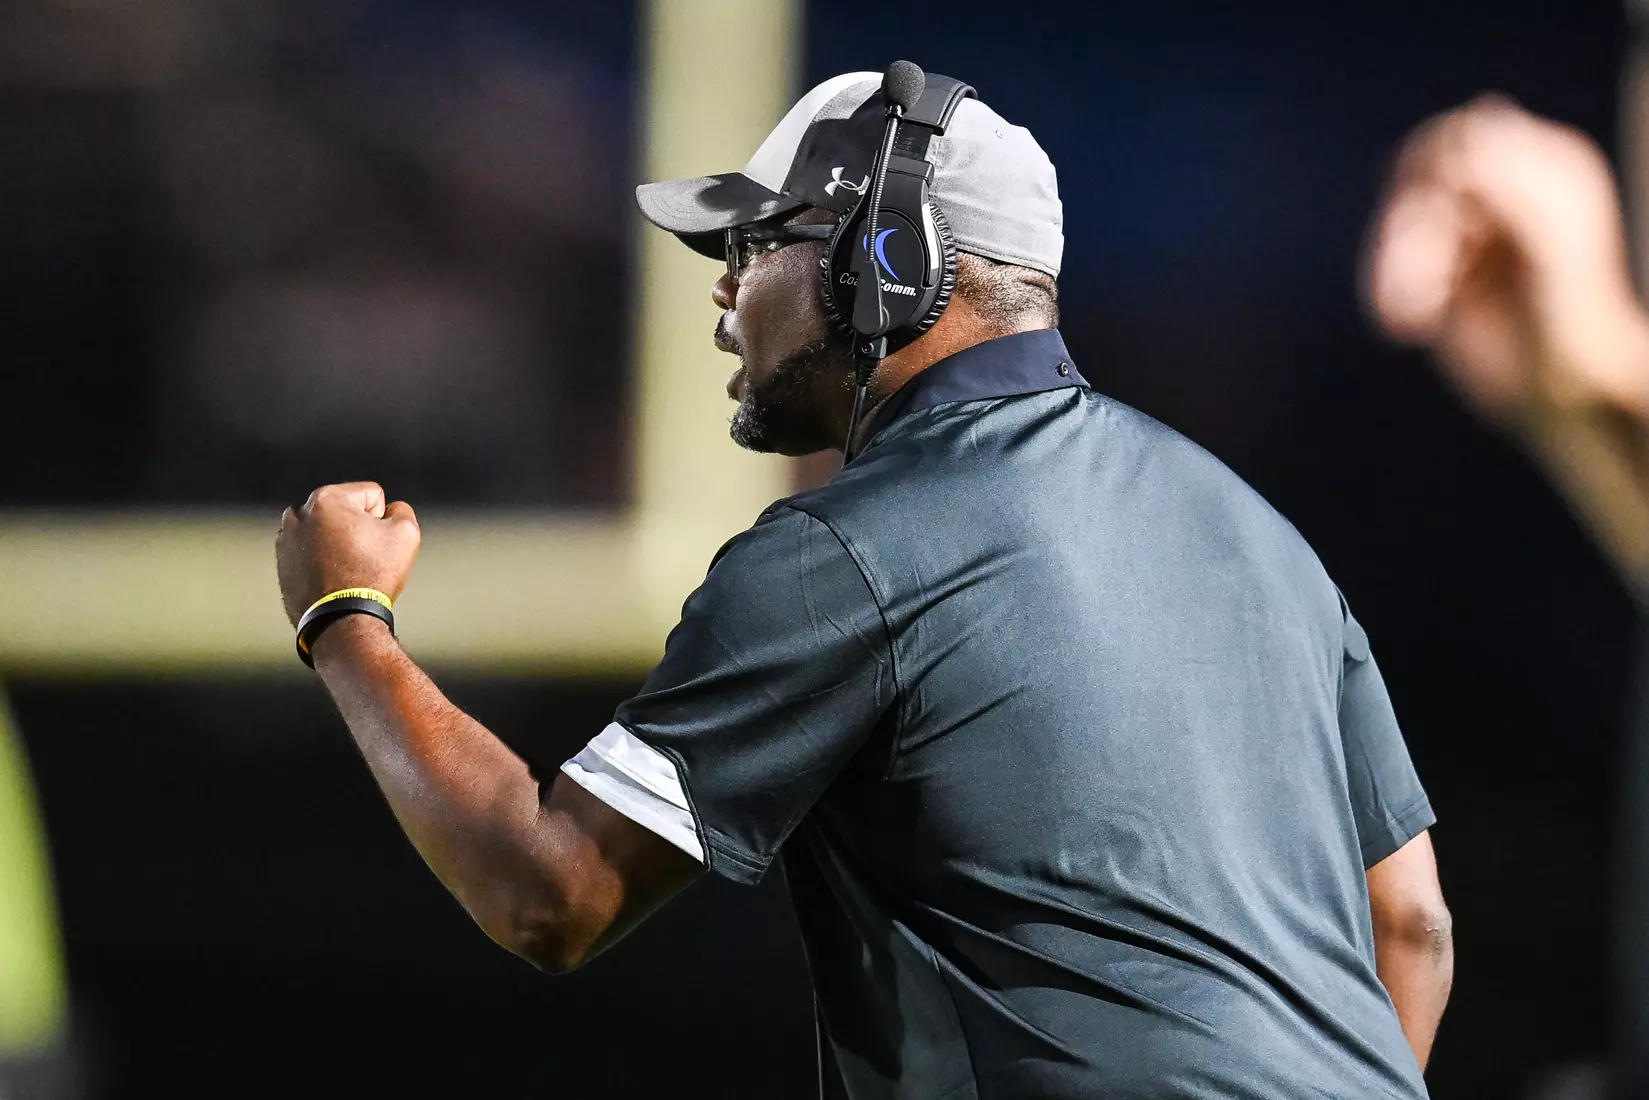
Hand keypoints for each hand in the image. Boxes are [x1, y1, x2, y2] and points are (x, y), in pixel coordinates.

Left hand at [276, 482, 421, 627]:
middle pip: (347, 513)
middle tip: (364, 559)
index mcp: (326, 498)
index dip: (384, 520)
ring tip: (348, 571)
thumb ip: (401, 510)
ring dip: (340, 544)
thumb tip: (390, 510)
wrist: (341, 622)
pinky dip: (325, 562)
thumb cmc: (373, 574)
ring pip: (329, 533)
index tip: (377, 545)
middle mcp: (298, 513)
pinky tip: (334, 580)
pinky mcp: (282, 563)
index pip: (372, 496)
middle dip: (359, 530)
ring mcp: (285, 539)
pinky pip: (313, 554)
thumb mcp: (406, 533)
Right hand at [1363, 96, 1648, 425]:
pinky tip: (1410, 325)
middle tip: (1421, 275)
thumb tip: (1455, 150)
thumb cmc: (1574, 316)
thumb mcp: (1552, 241)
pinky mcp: (1433, 277)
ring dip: (1395, 266)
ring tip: (1413, 316)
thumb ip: (1511, 187)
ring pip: (1395, 225)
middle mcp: (1498, 195)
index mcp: (1541, 168)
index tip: (1441, 204)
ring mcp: (1463, 236)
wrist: (1563, 389)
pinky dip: (1389, 294)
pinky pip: (1387, 268)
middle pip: (1416, 177)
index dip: (1439, 166)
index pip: (1466, 133)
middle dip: (1409, 223)